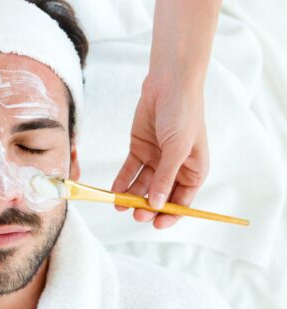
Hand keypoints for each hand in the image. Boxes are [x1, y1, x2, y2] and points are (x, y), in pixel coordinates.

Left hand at [112, 74, 208, 228]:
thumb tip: (158, 205)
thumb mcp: (177, 148)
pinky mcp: (140, 148)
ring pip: (143, 185)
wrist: (168, 84)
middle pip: (160, 195)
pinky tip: (114, 191)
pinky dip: (122, 181)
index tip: (156, 224)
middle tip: (136, 214)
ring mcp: (156, 158)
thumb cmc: (182, 114)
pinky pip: (130, 170)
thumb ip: (166, 177)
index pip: (183, 200)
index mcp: (194, 170)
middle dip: (148, 207)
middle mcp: (175, 168)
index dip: (170, 214)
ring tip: (120, 205)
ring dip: (132, 196)